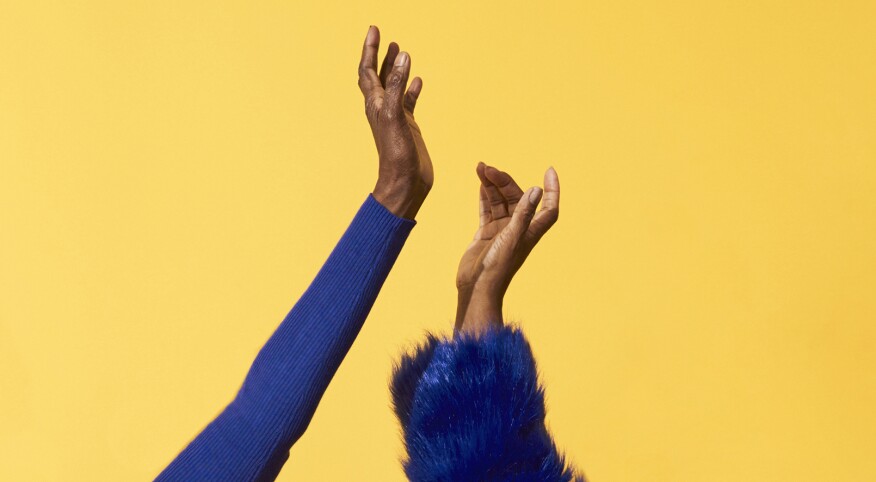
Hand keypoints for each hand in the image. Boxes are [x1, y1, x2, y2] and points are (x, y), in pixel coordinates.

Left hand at [358, 26, 432, 219]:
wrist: (404, 184)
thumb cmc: (395, 155)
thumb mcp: (396, 115)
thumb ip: (398, 86)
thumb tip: (402, 55)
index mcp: (375, 104)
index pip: (368, 70)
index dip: (370, 50)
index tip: (375, 30)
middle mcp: (382, 108)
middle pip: (379, 76)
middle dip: (381, 56)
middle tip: (386, 37)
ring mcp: (395, 117)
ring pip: (394, 86)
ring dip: (396, 69)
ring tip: (401, 51)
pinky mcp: (408, 127)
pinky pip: (409, 102)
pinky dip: (412, 89)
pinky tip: (418, 80)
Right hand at [455, 163, 559, 334]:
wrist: (475, 287)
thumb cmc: (497, 268)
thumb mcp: (512, 238)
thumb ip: (523, 214)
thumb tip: (536, 189)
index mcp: (531, 231)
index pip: (549, 207)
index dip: (553, 190)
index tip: (549, 171)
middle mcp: (518, 228)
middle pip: (517, 197)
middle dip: (504, 181)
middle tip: (489, 169)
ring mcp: (502, 230)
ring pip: (499, 201)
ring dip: (491, 185)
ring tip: (480, 168)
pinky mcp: (486, 233)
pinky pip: (487, 209)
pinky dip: (484, 196)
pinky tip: (480, 183)